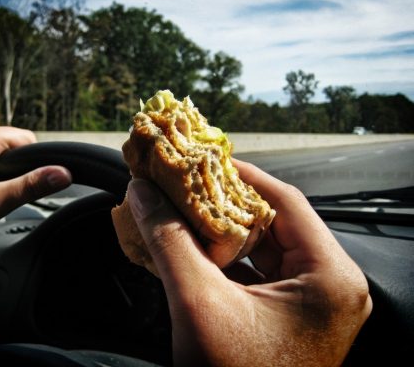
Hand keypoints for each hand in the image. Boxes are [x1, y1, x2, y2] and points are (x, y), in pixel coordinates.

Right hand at [126, 160, 371, 366]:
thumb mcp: (198, 306)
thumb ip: (169, 242)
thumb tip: (142, 193)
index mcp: (328, 276)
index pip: (285, 200)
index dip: (240, 174)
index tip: (204, 159)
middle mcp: (328, 283)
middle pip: (273, 221)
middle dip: (225, 202)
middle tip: (188, 182)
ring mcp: (310, 300)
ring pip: (262, 244)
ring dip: (222, 227)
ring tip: (186, 206)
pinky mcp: (289, 312)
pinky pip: (257, 268)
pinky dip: (225, 254)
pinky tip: (194, 242)